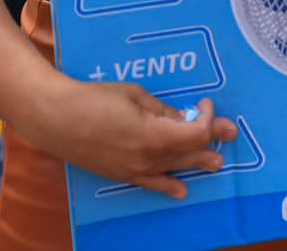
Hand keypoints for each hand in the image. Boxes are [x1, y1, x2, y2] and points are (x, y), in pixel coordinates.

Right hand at [25, 83, 238, 198]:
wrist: (56, 119)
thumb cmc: (95, 99)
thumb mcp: (135, 96)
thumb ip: (163, 111)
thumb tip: (184, 119)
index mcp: (153, 135)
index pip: (195, 133)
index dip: (207, 118)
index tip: (204, 102)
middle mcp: (148, 158)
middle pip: (189, 151)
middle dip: (211, 140)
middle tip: (230, 132)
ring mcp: (134, 170)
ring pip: (174, 167)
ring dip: (196, 162)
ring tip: (217, 163)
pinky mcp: (122, 174)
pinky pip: (151, 183)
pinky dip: (168, 185)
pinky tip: (182, 189)